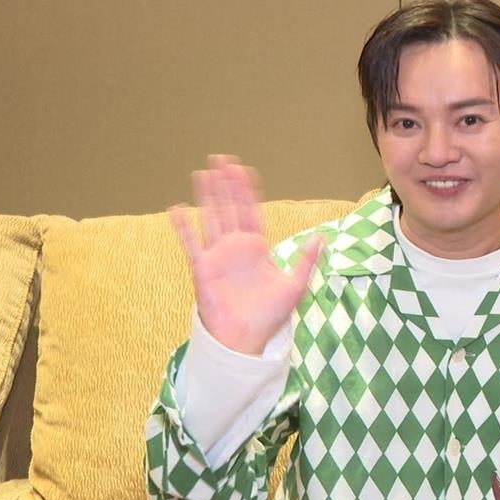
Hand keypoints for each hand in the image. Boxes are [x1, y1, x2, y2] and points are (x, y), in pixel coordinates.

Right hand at [170, 155, 321, 354]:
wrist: (246, 339)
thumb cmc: (269, 316)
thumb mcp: (295, 286)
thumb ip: (307, 261)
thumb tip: (322, 236)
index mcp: (257, 248)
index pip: (251, 211)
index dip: (247, 191)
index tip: (243, 169)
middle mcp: (236, 247)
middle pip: (229, 208)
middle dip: (226, 184)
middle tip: (220, 159)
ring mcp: (218, 256)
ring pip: (211, 218)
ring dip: (207, 196)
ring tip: (202, 173)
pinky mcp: (202, 269)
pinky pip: (191, 244)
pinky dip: (184, 227)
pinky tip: (177, 208)